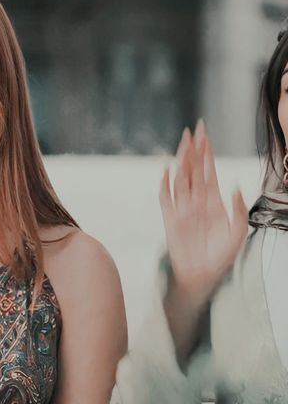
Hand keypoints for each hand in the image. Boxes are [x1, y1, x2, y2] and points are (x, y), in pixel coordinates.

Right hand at [160, 120, 247, 303]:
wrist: (202, 274)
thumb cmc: (221, 255)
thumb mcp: (238, 231)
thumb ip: (238, 208)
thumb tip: (235, 185)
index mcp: (213, 200)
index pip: (209, 169)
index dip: (207, 151)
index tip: (205, 133)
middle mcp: (196, 200)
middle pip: (193, 169)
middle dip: (194, 149)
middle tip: (194, 129)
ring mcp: (182, 208)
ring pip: (181, 178)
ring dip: (181, 160)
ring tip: (183, 142)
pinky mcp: (170, 219)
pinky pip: (165, 198)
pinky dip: (165, 184)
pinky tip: (167, 170)